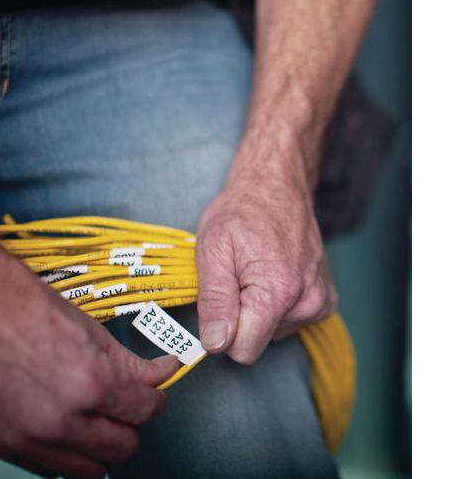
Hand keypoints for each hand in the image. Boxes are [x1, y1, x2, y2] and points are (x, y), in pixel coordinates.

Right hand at [0, 237, 177, 478]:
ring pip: (90, 468)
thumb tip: (162, 373)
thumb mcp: (91, 330)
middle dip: (132, 424)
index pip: (144, 411)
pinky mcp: (4, 445)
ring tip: (99, 417)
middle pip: (122, 447)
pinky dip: (69, 453)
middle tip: (128, 404)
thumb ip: (131, 362)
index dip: (156, 401)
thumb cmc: (28, 309)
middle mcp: (61, 421)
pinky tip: (69, 426)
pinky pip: (52, 468)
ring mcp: (29, 439)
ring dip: (102, 446)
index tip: (156, 394)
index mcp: (90, 384)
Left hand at [196, 155, 336, 363]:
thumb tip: (214, 344)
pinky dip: (275, 307)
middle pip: (257, 343)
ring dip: (257, 310)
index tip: (218, 303)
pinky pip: (289, 322)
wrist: (275, 188)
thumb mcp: (213, 250)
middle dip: (239, 319)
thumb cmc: (241, 213)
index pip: (242, 351)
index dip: (221, 332)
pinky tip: (272, 277)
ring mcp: (320, 302)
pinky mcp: (325, 300)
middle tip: (236, 280)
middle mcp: (307, 302)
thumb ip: (214, 301)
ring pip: (272, 333)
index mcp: (277, 292)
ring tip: (253, 273)